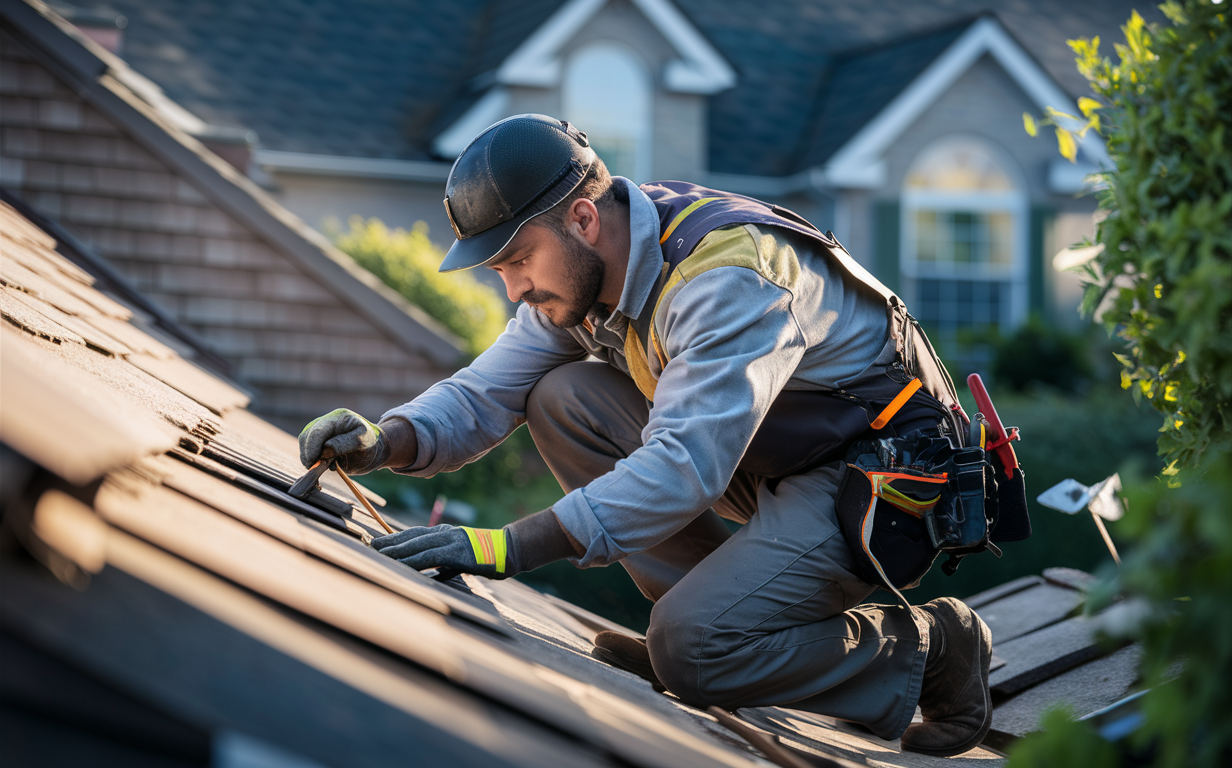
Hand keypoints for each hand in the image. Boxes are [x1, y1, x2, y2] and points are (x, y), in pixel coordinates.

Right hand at [298, 408, 388, 473]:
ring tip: (323, 466)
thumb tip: (326, 448)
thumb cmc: (372, 443)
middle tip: (317, 467)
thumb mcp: (364, 441)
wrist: (375, 449)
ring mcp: (322, 432)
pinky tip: (324, 466)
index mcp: (339, 418)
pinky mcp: (319, 442)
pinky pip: (308, 450)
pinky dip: (312, 460)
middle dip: (309, 453)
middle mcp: (327, 422)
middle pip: (307, 436)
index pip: (318, 431)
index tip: (312, 462)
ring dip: (309, 457)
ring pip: (305, 443)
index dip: (312, 447)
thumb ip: (346, 443)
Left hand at [372, 524, 512, 578]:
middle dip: (390, 542)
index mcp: (445, 534)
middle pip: (411, 536)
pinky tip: (400, 565)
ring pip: (418, 545)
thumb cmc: (487, 558)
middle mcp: (445, 533)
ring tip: (378, 554)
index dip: (395, 538)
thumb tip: (432, 575)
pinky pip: (430, 557)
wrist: (510, 552)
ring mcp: (451, 540)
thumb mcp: (461, 561)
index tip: (377, 542)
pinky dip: (413, 561)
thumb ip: (445, 565)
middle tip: (369, 545)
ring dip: (396, 550)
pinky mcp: (457, 552)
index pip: (414, 534)